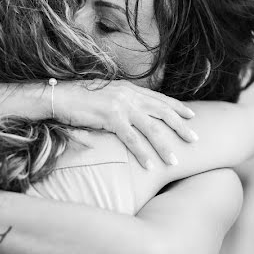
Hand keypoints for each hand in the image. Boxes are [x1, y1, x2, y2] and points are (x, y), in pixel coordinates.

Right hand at [55, 80, 197, 167]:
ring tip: (175, 160)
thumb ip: (122, 103)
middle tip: (195, 139)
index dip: (176, 107)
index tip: (191, 115)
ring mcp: (121, 105)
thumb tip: (134, 115)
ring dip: (164, 146)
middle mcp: (128, 94)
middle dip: (180, 126)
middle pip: (162, 111)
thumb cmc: (78, 100)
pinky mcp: (110, 117)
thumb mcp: (106, 96)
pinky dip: (142, 153)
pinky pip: (132, 139)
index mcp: (128, 88)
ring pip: (151, 128)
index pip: (159, 98)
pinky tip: (150, 165)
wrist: (58, 96)